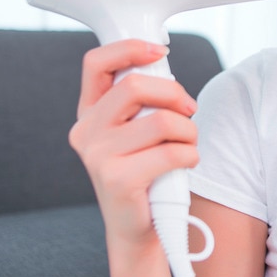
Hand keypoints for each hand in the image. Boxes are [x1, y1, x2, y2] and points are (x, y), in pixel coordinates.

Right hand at [68, 40, 198, 250]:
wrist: (137, 228)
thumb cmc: (144, 171)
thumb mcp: (136, 130)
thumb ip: (142, 101)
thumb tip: (166, 68)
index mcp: (89, 112)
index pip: (95, 63)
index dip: (129, 49)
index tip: (159, 51)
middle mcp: (86, 131)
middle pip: (135, 85)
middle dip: (174, 94)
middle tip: (189, 110)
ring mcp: (97, 157)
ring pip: (162, 121)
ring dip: (189, 131)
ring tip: (188, 144)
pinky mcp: (117, 180)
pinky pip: (171, 152)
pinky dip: (190, 155)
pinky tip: (186, 163)